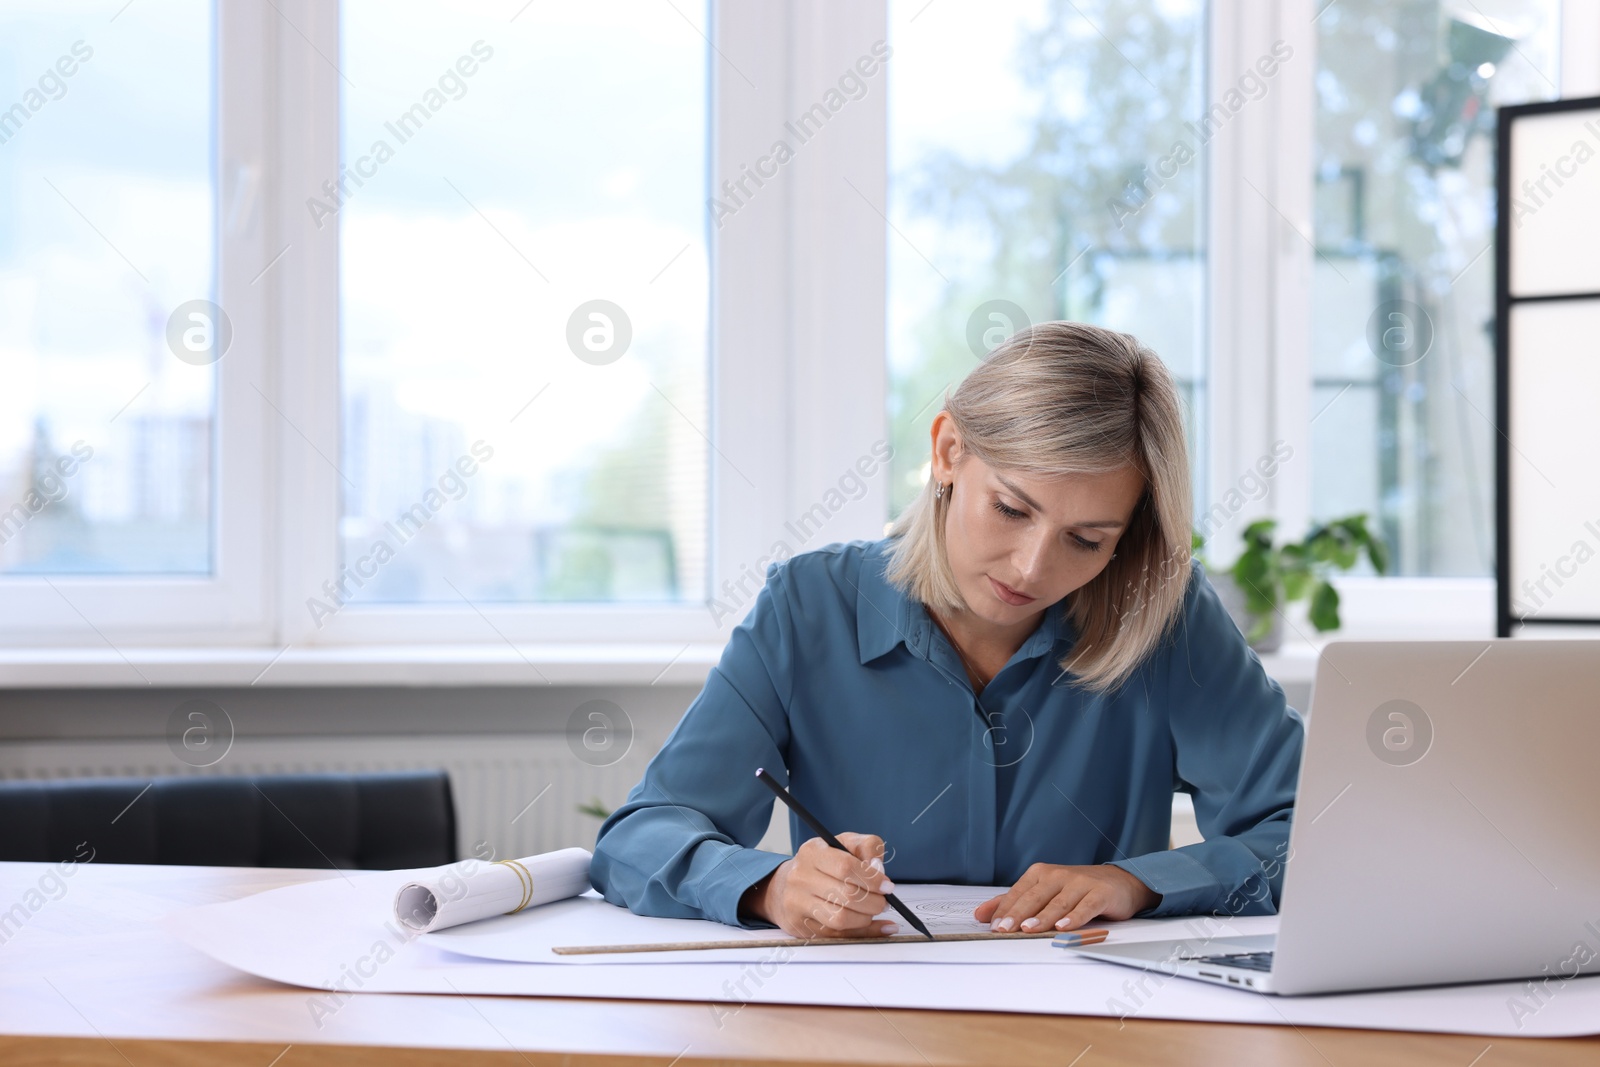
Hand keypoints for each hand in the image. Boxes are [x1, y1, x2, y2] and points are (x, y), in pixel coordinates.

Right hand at [739, 833, 897, 938]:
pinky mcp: (800, 926)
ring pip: (841, 919)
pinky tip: (877, 927)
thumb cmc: (822, 864)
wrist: (786, 885)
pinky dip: (862, 933)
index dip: (872, 879)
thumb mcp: (844, 844)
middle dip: (874, 902)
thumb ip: (867, 847)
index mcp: (812, 852)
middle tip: (884, 902)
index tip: (887, 886)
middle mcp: (800, 877)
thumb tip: (879, 869)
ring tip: (873, 911)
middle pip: (846, 895)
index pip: (846, 867)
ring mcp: (797, 904)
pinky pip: (836, 935)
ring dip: (866, 919)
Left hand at [974, 863, 1159, 933]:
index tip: (992, 926)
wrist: (1119, 881)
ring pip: (1057, 903)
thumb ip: (1013, 902)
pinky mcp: (1100, 893)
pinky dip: (1074, 918)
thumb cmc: (1076, 889)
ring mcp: (1080, 883)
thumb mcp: (1043, 892)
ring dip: (1042, 917)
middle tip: (1003, 929)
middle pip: (1034, 897)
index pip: (1018, 893)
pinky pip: (1085, 906)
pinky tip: (1062, 928)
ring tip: (1028, 929)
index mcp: (1040, 874)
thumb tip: (981, 914)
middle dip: (1017, 914)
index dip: (1004, 910)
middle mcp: (1058, 875)